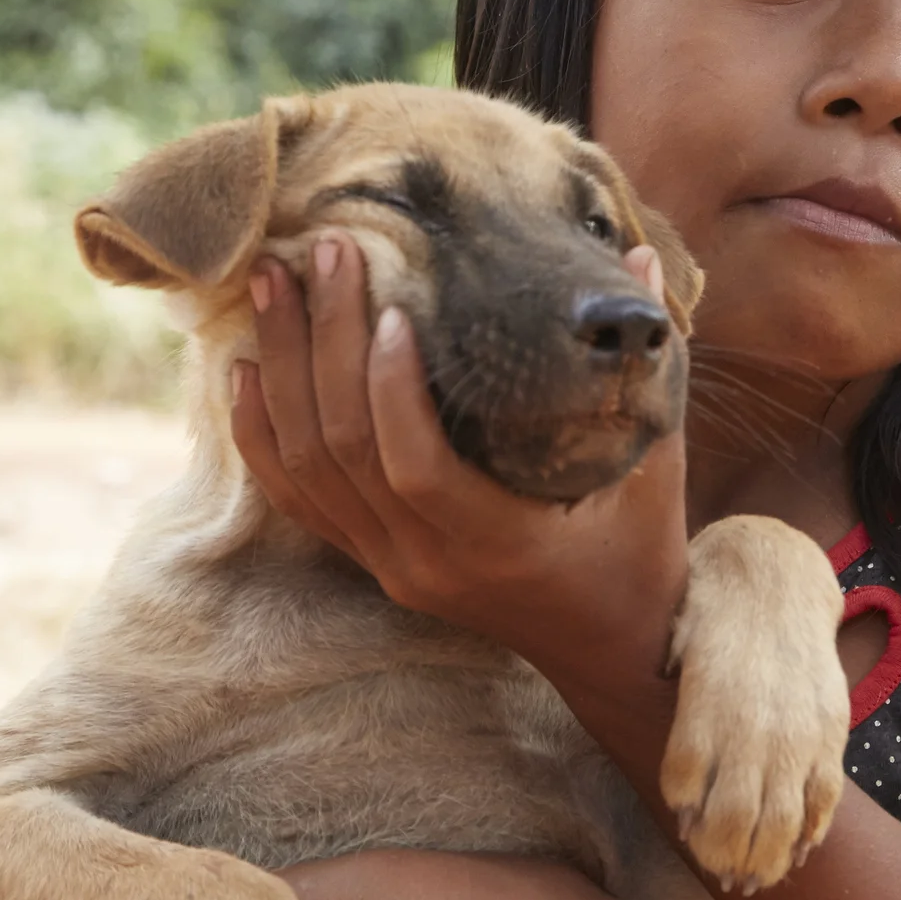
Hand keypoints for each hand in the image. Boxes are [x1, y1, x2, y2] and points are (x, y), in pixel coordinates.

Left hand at [229, 233, 689, 699]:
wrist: (607, 646)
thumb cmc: (639, 550)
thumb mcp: (656, 465)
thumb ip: (647, 370)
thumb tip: (639, 260)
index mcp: (501, 544)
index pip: (417, 469)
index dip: (392, 391)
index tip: (391, 308)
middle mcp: (429, 563)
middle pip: (345, 453)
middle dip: (324, 344)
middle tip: (322, 253)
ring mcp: (391, 567)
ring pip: (308, 470)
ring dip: (282, 370)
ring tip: (272, 283)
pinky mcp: (372, 564)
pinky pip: (296, 500)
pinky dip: (261, 432)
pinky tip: (244, 369)